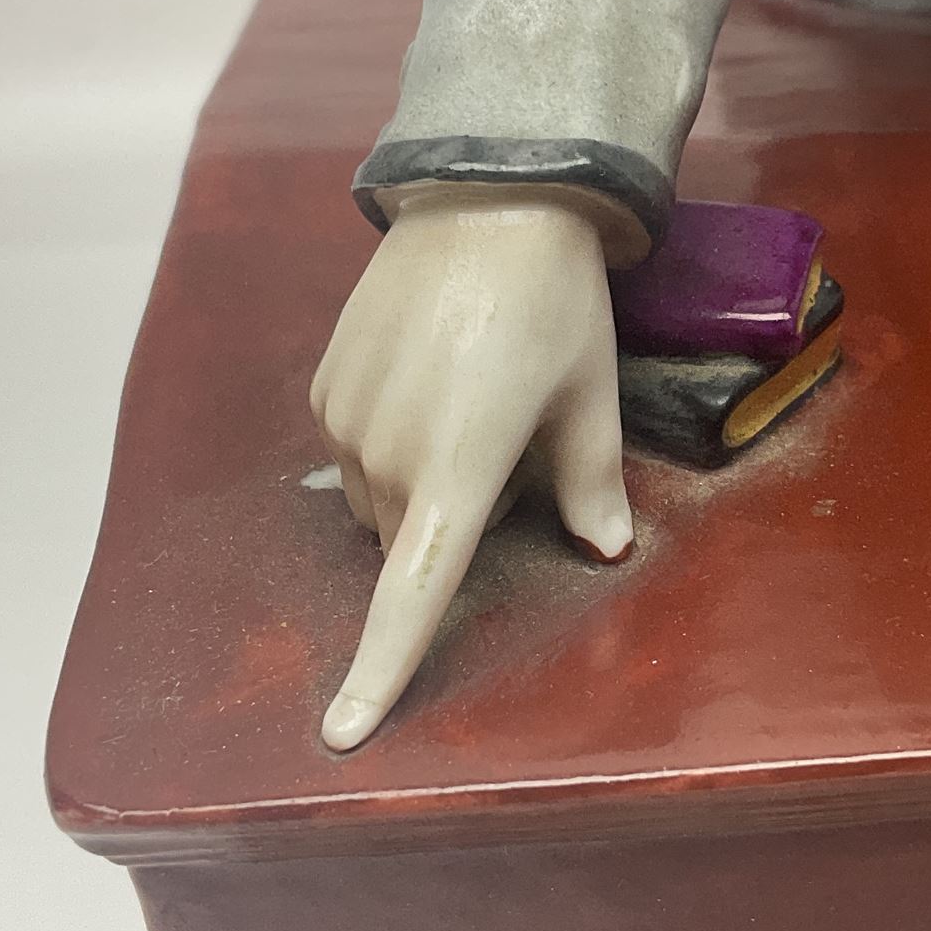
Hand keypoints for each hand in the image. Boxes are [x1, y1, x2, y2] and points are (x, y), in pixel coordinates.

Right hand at [309, 187, 632, 749]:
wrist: (483, 196)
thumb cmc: (554, 303)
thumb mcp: (590, 394)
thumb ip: (592, 482)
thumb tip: (605, 549)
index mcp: (460, 470)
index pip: (413, 593)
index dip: (382, 670)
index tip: (345, 734)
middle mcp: (387, 456)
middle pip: (412, 543)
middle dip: (453, 527)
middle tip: (509, 448)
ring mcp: (345, 420)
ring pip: (378, 499)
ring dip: (419, 485)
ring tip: (470, 402)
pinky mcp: (325, 388)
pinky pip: (353, 449)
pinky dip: (390, 441)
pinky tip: (430, 377)